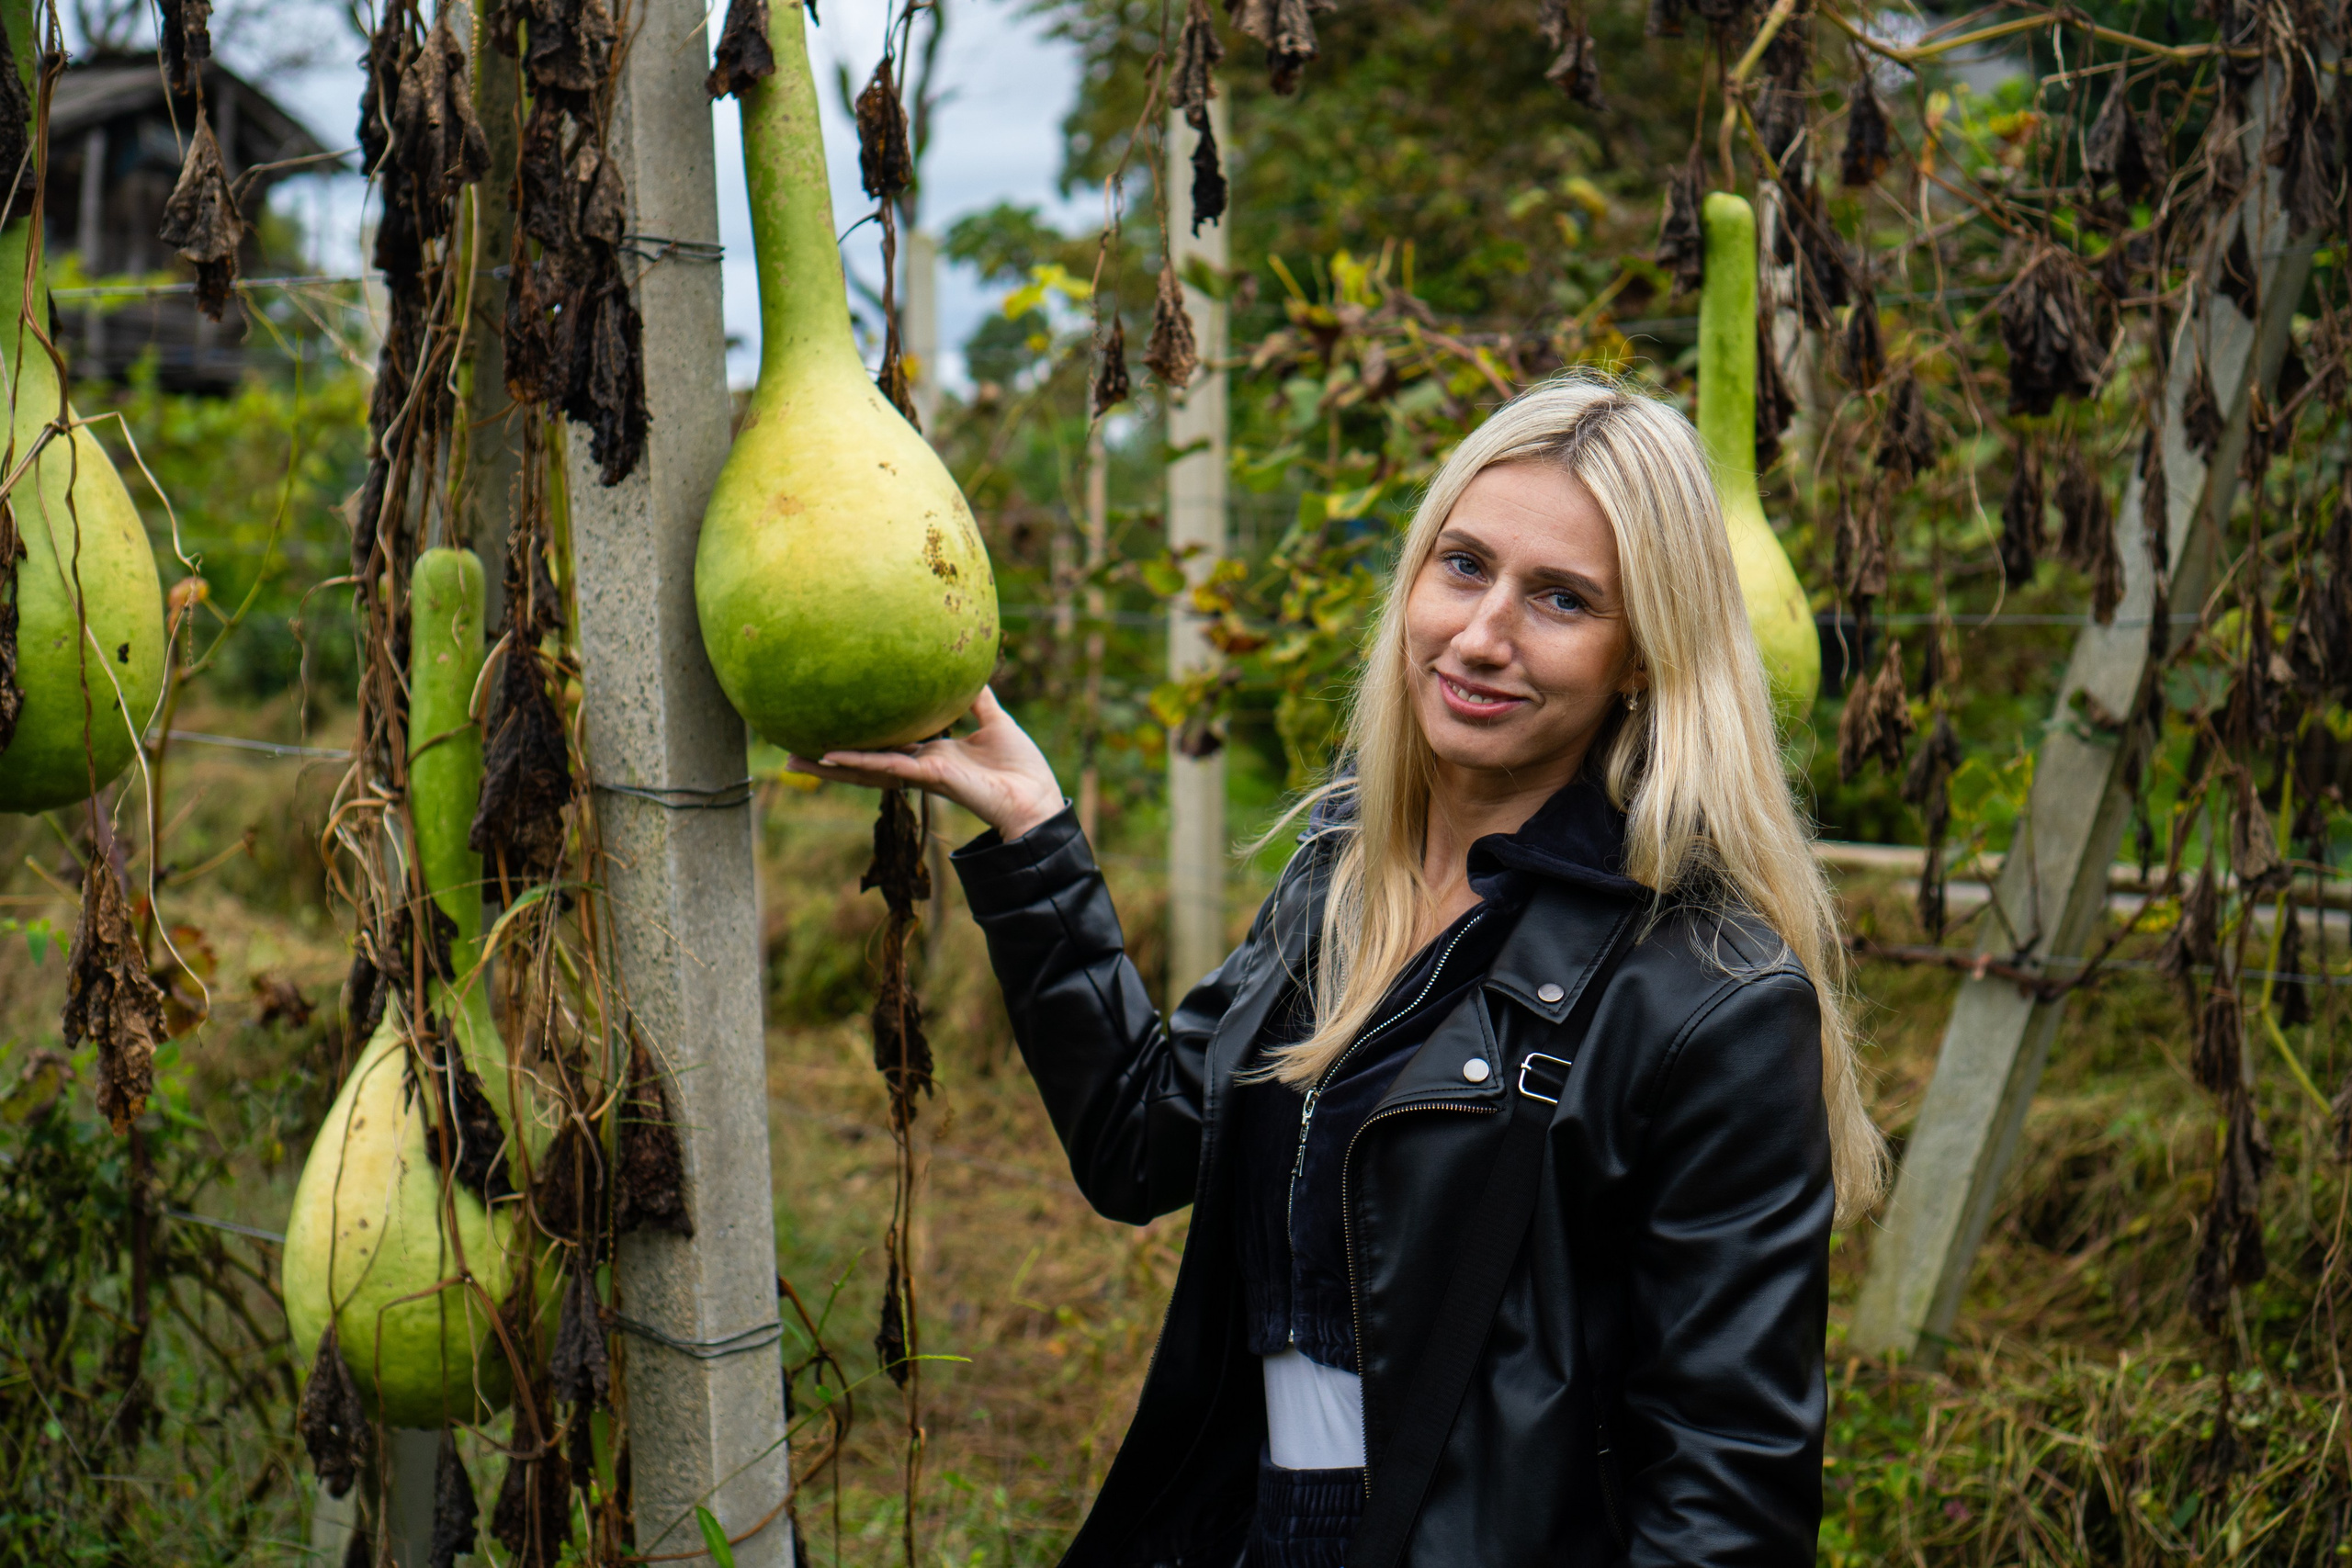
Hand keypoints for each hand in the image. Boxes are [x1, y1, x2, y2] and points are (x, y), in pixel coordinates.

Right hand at [787, 687, 1066, 840]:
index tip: (829, 726)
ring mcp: (922, 772)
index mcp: (931, 753)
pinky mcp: (932, 776)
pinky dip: (860, 761)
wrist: (1037, 799)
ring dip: (830, 765)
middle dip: (828, 758)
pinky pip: (890, 767)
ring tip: (792, 759)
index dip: (857, 739)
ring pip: (867, 769)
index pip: (885, 745)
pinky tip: (830, 755)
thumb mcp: (994, 720)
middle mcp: (919, 764)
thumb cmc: (1020, 767)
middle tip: (790, 749)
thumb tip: (962, 663)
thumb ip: (975, 697)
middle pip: (865, 761)